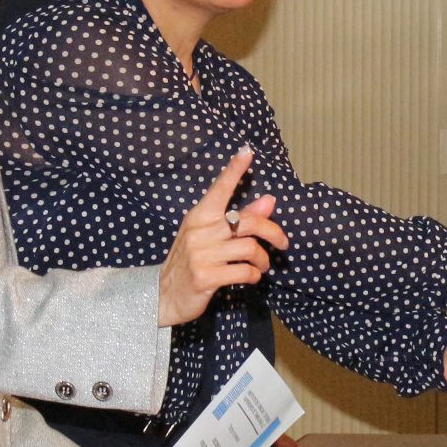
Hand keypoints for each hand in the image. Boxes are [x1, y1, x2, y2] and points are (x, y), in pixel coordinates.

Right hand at [157, 148, 290, 325]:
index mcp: (200, 216)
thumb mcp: (211, 236)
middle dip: (273, 232)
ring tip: (261, 265)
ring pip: (249, 248)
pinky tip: (251, 276)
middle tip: (282, 243)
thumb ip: (241, 217)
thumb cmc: (192, 261)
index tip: (247, 151)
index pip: (219, 189)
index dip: (234, 170)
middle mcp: (199, 231)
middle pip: (249, 222)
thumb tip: (270, 200)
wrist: (164, 295)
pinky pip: (243, 271)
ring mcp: (200, 254)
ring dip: (263, 260)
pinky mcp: (205, 277)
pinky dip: (254, 274)